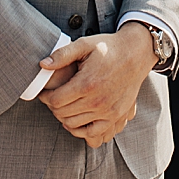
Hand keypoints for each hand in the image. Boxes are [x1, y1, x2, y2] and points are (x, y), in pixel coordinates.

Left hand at [38, 23, 153, 146]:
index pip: (55, 101)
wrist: (136, 53)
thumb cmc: (109, 47)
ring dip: (64, 117)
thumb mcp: (84, 44)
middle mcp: (97, 101)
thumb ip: (62, 54)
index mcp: (87, 83)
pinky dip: (81, 130)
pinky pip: (92, 133)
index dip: (46, 97)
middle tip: (54, 98)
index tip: (45, 93)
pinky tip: (77, 119)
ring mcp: (108, 111)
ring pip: (74, 124)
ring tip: (64, 106)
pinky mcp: (115, 116)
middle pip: (62, 114)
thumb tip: (42, 65)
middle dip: (53, 107)